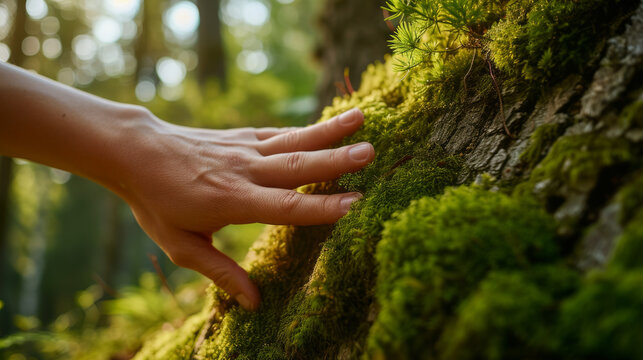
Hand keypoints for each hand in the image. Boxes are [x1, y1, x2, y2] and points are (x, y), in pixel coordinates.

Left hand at [123, 108, 373, 309]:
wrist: (136, 152)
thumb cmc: (157, 202)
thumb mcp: (181, 247)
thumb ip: (220, 272)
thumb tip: (254, 304)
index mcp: (232, 201)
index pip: (285, 206)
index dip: (322, 206)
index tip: (356, 203)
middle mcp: (244, 171)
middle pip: (296, 166)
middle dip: (336, 160)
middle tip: (372, 153)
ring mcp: (244, 149)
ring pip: (293, 141)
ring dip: (329, 132)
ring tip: (362, 119)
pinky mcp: (242, 136)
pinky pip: (279, 133)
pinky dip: (306, 129)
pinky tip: (330, 123)